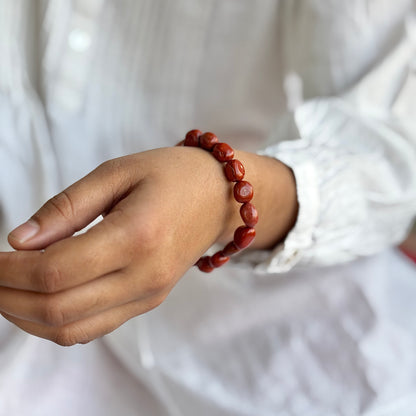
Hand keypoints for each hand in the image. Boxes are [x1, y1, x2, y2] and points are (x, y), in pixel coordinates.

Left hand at [1, 146, 297, 344]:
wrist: (218, 198)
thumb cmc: (171, 175)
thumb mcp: (118, 172)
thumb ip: (67, 207)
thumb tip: (19, 240)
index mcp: (137, 236)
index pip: (56, 271)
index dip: (10, 270)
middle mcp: (144, 276)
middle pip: (58, 309)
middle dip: (8, 296)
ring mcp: (148, 294)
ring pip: (71, 330)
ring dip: (27, 316)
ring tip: (8, 288)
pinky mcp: (148, 301)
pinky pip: (92, 328)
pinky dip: (55, 322)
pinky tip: (41, 298)